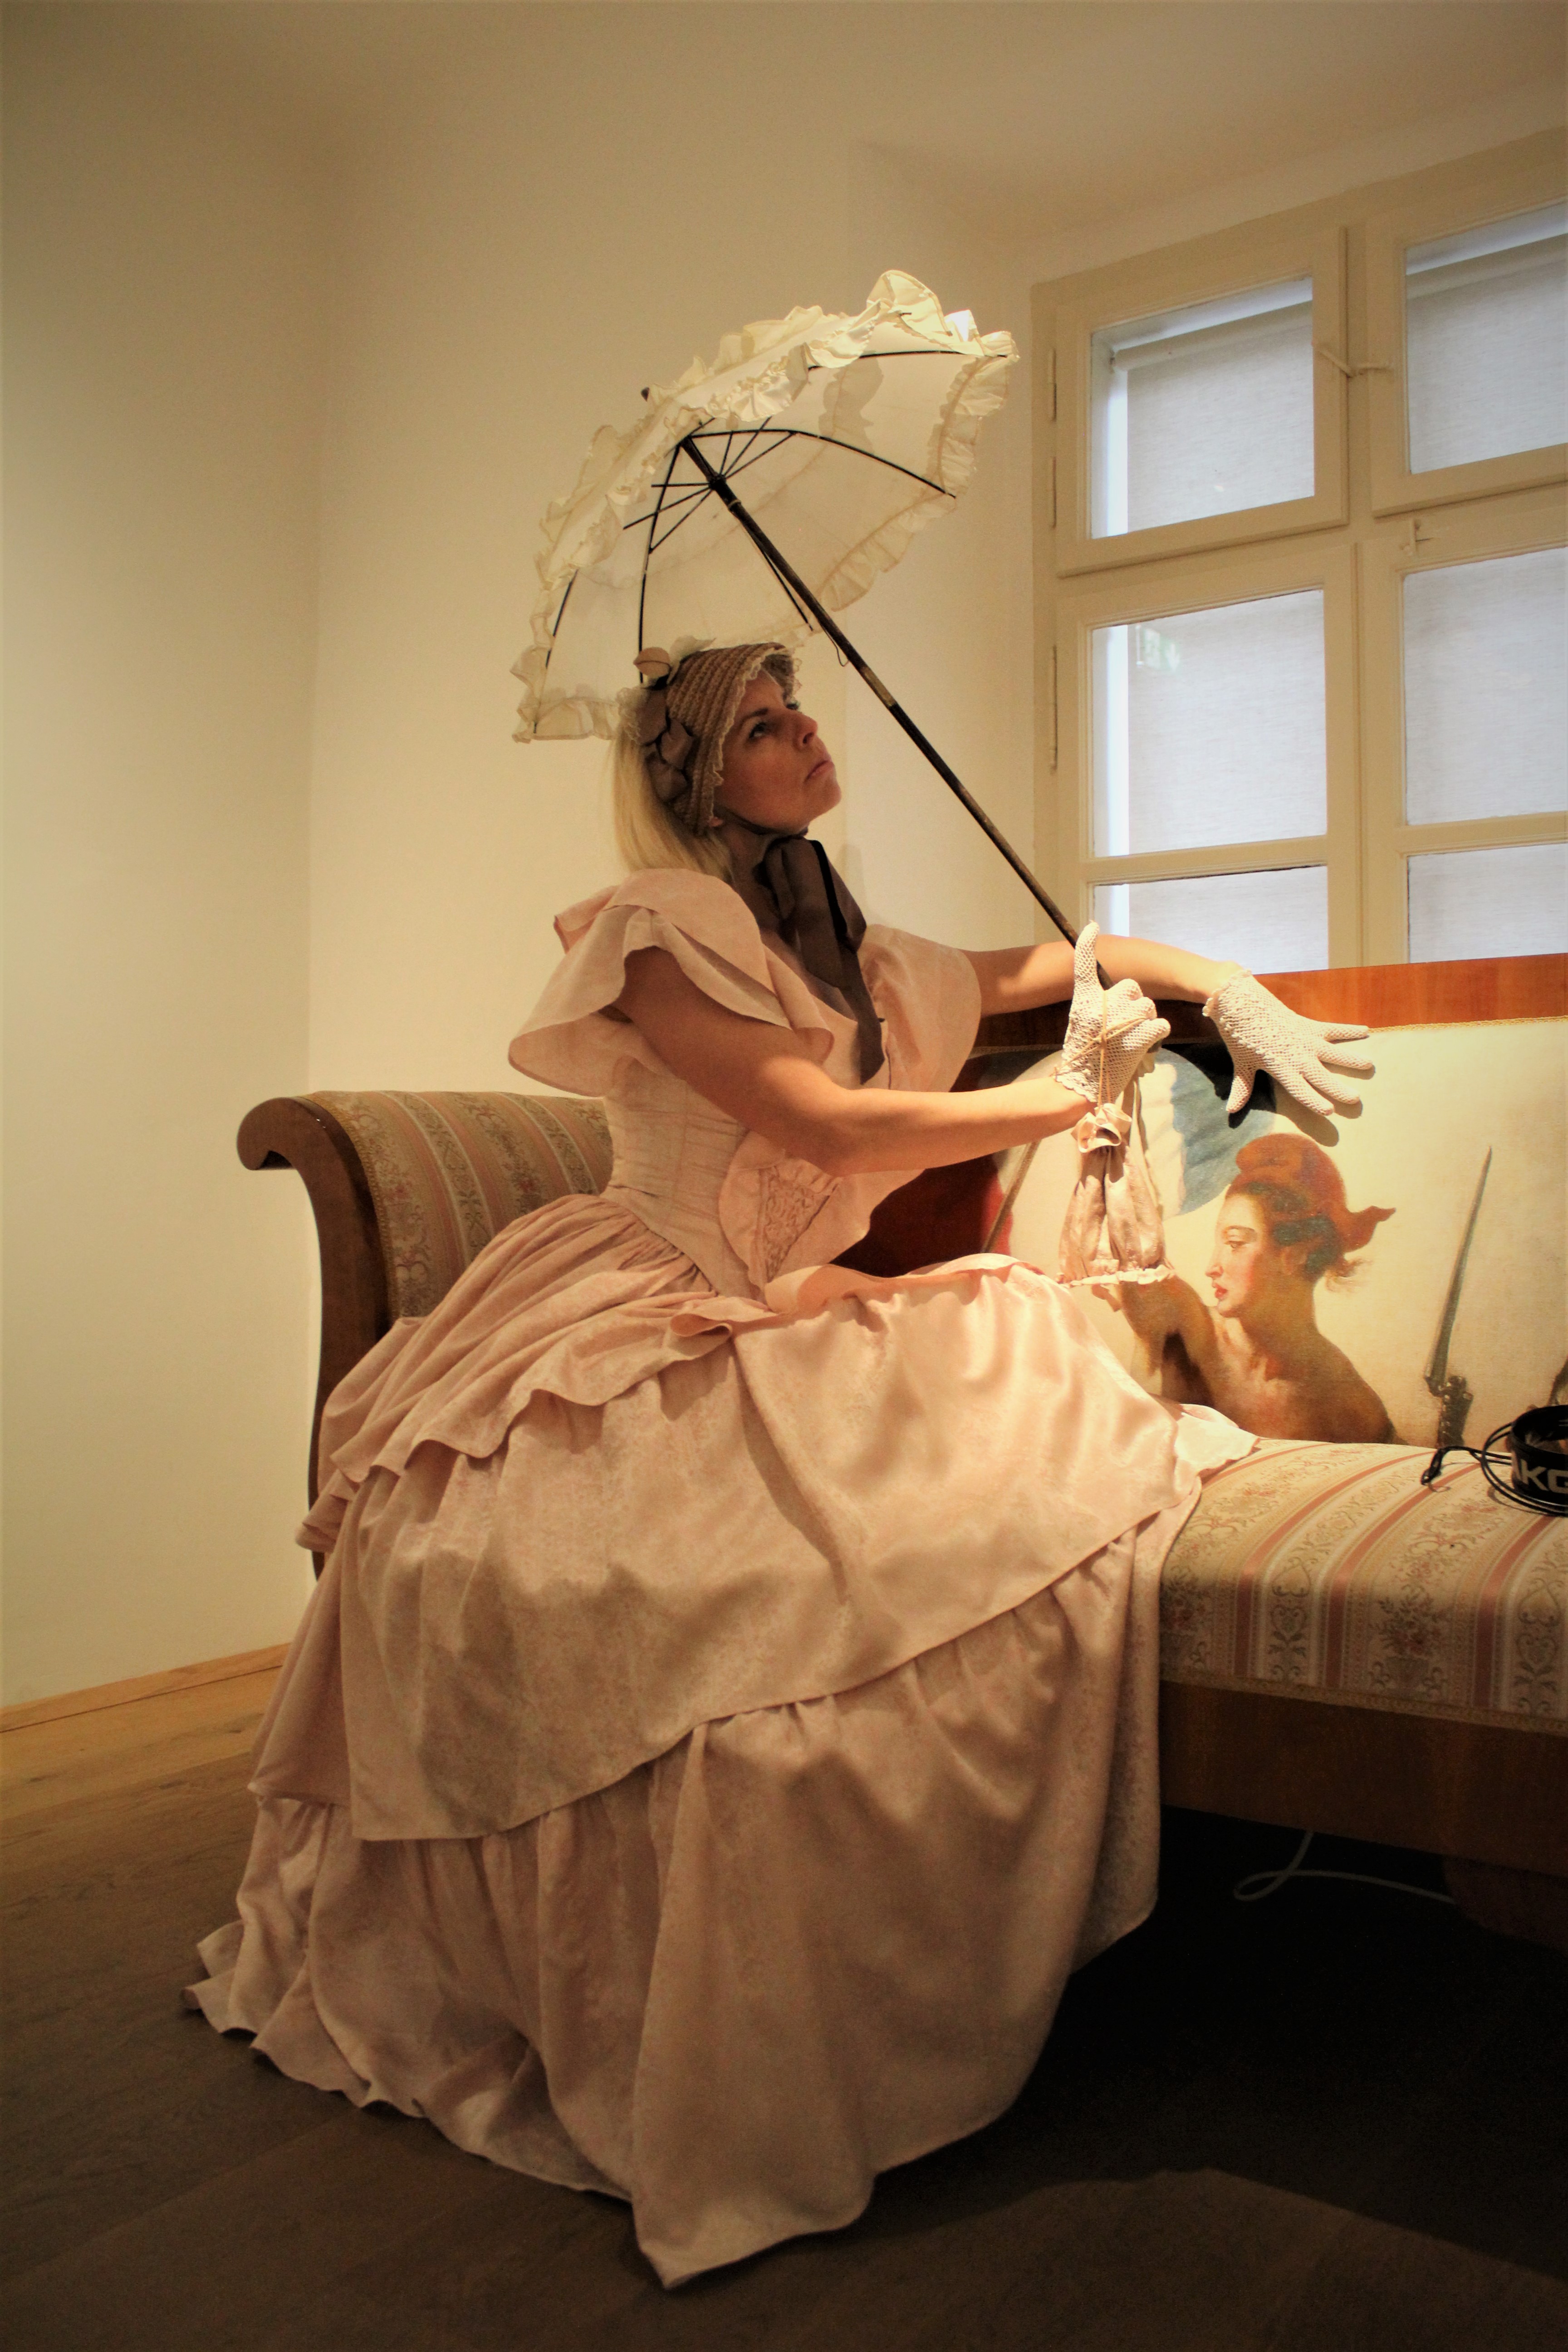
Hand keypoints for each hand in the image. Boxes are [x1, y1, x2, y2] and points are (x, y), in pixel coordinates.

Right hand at [1058, 923, 1169, 1104]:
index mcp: (1083, 1000)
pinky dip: (1158, 1034)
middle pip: (1132, 987)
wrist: (1083, 1085)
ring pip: (1148, 1006)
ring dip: (1147, 1020)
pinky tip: (1146, 1043)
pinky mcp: (1137, 1038)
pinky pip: (1161, 1024)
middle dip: (1133, 1002)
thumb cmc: (1084, 1054)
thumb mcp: (1081, 1022)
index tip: (1092, 926)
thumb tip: (1124, 994)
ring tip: (1133, 1037)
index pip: (1082, 965)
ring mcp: (1120, 1021)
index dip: (1087, 944)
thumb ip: (1098, 1004)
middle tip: (1124, 1024)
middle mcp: (1101, 1005)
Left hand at [1204, 971, 1373, 1116]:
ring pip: (1333, 1053)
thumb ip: (1242, 1088)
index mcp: (1280, 1068)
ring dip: (1351, 1059)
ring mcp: (1305, 1039)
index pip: (1299, 1090)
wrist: (1240, 1002)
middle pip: (1321, 1076)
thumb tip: (1230, 1111)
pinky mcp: (1309, 1024)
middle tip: (1355, 1099)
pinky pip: (1333, 1028)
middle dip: (1338, 1088)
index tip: (1329, 1110)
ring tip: (1369, 1065)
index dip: (1314, 1100)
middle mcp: (1296, 1056)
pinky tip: (1366, 1031)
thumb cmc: (1240, 1036)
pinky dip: (1349, 1029)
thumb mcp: (1241, 1063)